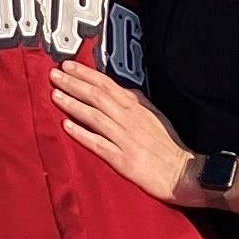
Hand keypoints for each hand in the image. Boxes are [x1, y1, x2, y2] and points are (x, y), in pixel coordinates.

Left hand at [48, 59, 197, 205]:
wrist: (184, 172)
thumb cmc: (169, 146)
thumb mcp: (155, 116)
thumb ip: (137, 102)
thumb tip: (120, 89)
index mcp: (137, 108)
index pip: (107, 85)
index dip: (86, 74)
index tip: (68, 66)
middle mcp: (130, 119)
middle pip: (98, 96)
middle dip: (74, 83)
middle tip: (54, 75)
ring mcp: (126, 139)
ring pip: (95, 116)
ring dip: (73, 104)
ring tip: (55, 95)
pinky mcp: (123, 160)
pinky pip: (99, 144)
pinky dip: (82, 134)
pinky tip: (66, 126)